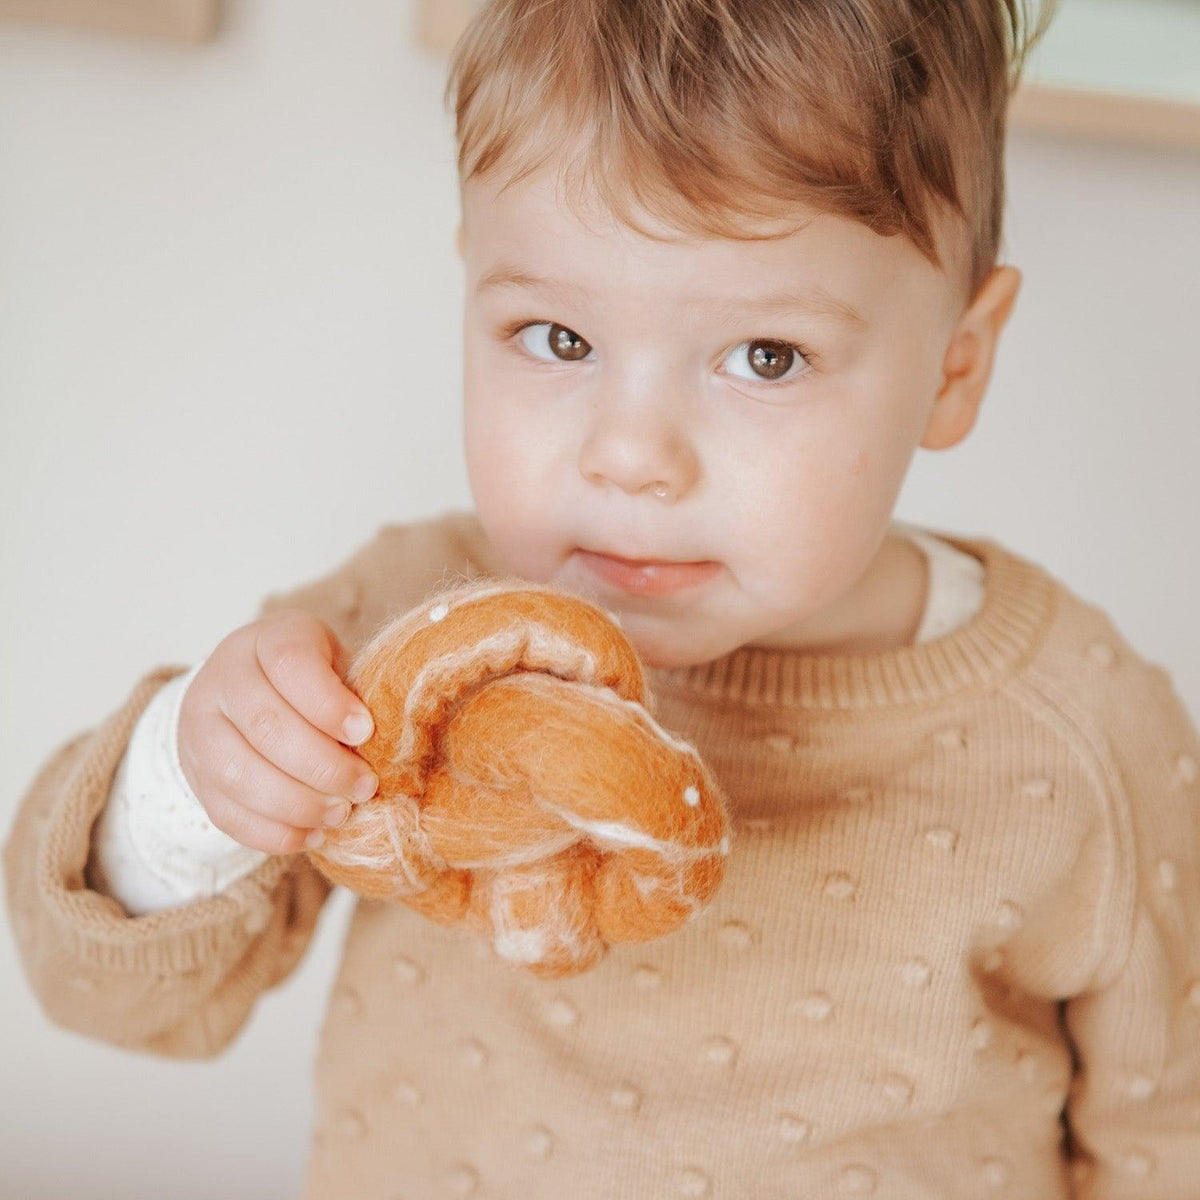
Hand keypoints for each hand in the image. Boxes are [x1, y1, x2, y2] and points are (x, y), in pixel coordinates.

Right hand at [177, 609, 377, 853]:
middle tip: (364, 786)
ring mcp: (200, 729)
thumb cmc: (306, 680)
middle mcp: (222, 679)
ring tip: (340, 813)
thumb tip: (388, 743)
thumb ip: (354, 692)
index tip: (366, 732)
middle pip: (266, 725)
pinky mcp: (196, 777)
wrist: (238, 691)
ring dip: (298, 804)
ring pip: (239, 774)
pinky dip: (274, 832)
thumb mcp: (332, 664)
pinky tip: (311, 834)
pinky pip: (227, 813)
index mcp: (265, 641)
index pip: (290, 664)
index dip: (329, 703)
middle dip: (323, 765)